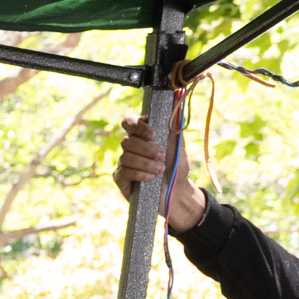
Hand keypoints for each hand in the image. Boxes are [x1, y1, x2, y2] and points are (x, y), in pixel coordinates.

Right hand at [114, 116, 207, 232]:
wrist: (176, 191)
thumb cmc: (177, 166)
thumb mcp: (178, 145)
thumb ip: (172, 127)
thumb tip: (172, 107)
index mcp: (142, 134)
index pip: (130, 122)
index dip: (138, 126)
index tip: (153, 135)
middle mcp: (131, 147)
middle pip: (127, 141)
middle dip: (146, 149)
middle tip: (162, 155)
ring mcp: (124, 163)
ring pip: (126, 157)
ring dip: (145, 163)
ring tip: (160, 169)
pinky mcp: (121, 179)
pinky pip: (123, 172)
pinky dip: (138, 173)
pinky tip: (150, 178)